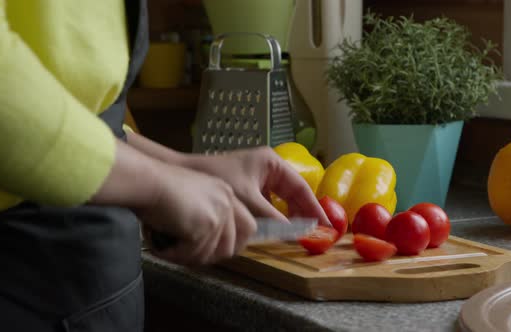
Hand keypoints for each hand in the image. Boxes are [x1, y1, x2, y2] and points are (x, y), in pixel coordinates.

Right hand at [90, 140, 256, 265]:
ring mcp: (218, 214)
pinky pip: (192, 253)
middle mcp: (227, 202)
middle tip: (187, 258)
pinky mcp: (205, 226)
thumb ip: (206, 216)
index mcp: (226, 193)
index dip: (234, 244)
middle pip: (231, 245)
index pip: (248, 226)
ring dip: (186, 257)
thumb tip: (207, 248)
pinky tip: (161, 249)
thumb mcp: (192, 196)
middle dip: (210, 258)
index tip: (217, 254)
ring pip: (208, 253)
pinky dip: (175, 255)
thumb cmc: (158, 186)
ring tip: (167, 251)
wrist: (148, 180)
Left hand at [183, 147, 329, 225]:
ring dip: (287, 217)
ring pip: (280, 201)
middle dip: (302, 214)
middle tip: (314, 234)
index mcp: (272, 163)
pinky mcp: (246, 188)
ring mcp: (257, 178)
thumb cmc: (217, 180)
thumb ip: (271, 218)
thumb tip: (292, 234)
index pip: (301, 187)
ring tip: (298, 235)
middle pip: (293, 194)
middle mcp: (267, 168)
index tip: (326, 225)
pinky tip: (274, 231)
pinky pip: (267, 205)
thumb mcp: (247, 200)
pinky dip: (272, 217)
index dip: (314, 208)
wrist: (184, 176)